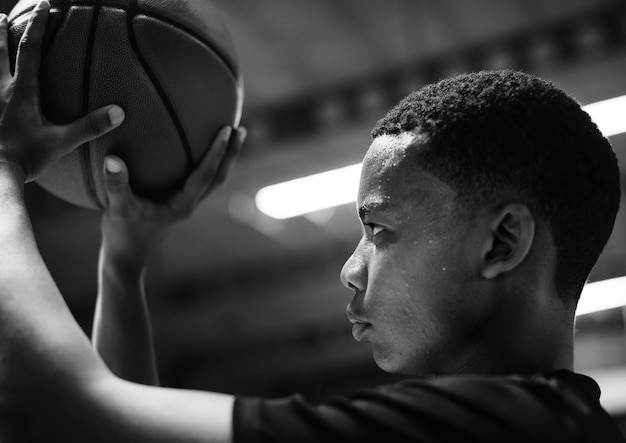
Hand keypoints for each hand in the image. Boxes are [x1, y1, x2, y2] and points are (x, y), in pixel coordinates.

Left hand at [0, 0, 123, 181]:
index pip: (30, 48)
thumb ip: (90, 126)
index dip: (38, 25)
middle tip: (2, 15)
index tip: (44, 5)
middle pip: (0, 50)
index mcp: (23, 91)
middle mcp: (1, 89)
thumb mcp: (62, 142)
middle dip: (2, 30)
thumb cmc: (27, 157)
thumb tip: (119, 112)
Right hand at [101, 125, 245, 267]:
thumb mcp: (118, 209)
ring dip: (223, 159)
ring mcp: (186, 205)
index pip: (206, 175)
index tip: (226, 129)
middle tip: (241, 129)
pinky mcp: (179, 204)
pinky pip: (199, 181)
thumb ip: (116, 185)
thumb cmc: (123, 235)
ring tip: (231, 136)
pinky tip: (199, 150)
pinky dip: (206, 164)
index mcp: (182, 205)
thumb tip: (112, 158)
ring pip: (212, 180)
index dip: (217, 152)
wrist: (127, 258)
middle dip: (230, 154)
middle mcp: (190, 204)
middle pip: (218, 177)